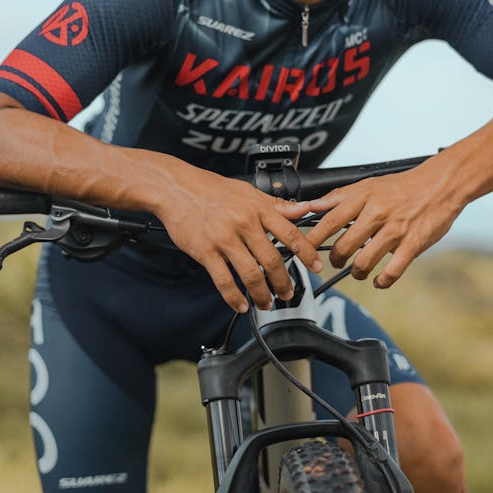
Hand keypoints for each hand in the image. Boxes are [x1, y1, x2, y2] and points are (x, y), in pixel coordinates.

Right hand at [157, 165, 322, 312]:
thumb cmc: (210, 189)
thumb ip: (276, 205)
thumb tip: (304, 209)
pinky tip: (240, 305)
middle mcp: (244, 224)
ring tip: (266, 302)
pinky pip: (224, 281)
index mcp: (258, 209)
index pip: (290, 234)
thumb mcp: (248, 191)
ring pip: (251, 275)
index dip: (307, 254)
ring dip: (262, 294)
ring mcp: (224, 240)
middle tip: (288, 293)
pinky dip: (234, 298)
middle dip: (284, 282)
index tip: (316, 267)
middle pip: (273, 261)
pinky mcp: (205, 252)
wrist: (175, 188)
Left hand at [291, 163, 463, 287]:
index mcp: (363, 198)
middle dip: (335, 260)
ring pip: (364, 261)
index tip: (303, 250)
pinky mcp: (413, 244)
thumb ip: (339, 198)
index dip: (312, 239)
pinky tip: (378, 280)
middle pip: (344, 246)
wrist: (440, 184)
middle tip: (336, 262)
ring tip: (357, 271)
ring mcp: (395, 230)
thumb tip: (312, 206)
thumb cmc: (402, 186)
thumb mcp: (367, 185)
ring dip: (357, 272)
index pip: (330, 221)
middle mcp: (377, 213)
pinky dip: (382, 281)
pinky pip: (392, 271)